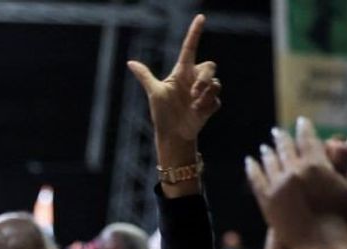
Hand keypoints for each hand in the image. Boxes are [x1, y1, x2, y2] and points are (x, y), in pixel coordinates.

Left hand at [127, 15, 220, 145]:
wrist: (172, 134)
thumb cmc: (162, 113)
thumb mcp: (154, 93)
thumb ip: (146, 76)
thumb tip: (130, 62)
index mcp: (181, 72)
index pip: (189, 48)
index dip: (195, 32)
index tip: (200, 17)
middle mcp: (194, 79)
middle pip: (210, 66)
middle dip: (205, 78)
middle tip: (193, 93)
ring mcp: (204, 92)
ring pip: (216, 83)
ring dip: (205, 94)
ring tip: (194, 105)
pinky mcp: (210, 105)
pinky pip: (216, 99)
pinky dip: (207, 106)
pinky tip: (197, 113)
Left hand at [245, 117, 346, 248]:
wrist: (322, 246)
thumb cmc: (345, 217)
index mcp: (316, 165)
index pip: (307, 139)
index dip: (304, 129)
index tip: (301, 121)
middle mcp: (294, 171)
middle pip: (286, 148)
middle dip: (282, 138)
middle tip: (278, 132)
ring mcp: (277, 186)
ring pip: (270, 162)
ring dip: (268, 152)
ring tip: (266, 147)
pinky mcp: (266, 201)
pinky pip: (256, 179)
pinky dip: (252, 169)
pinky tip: (250, 162)